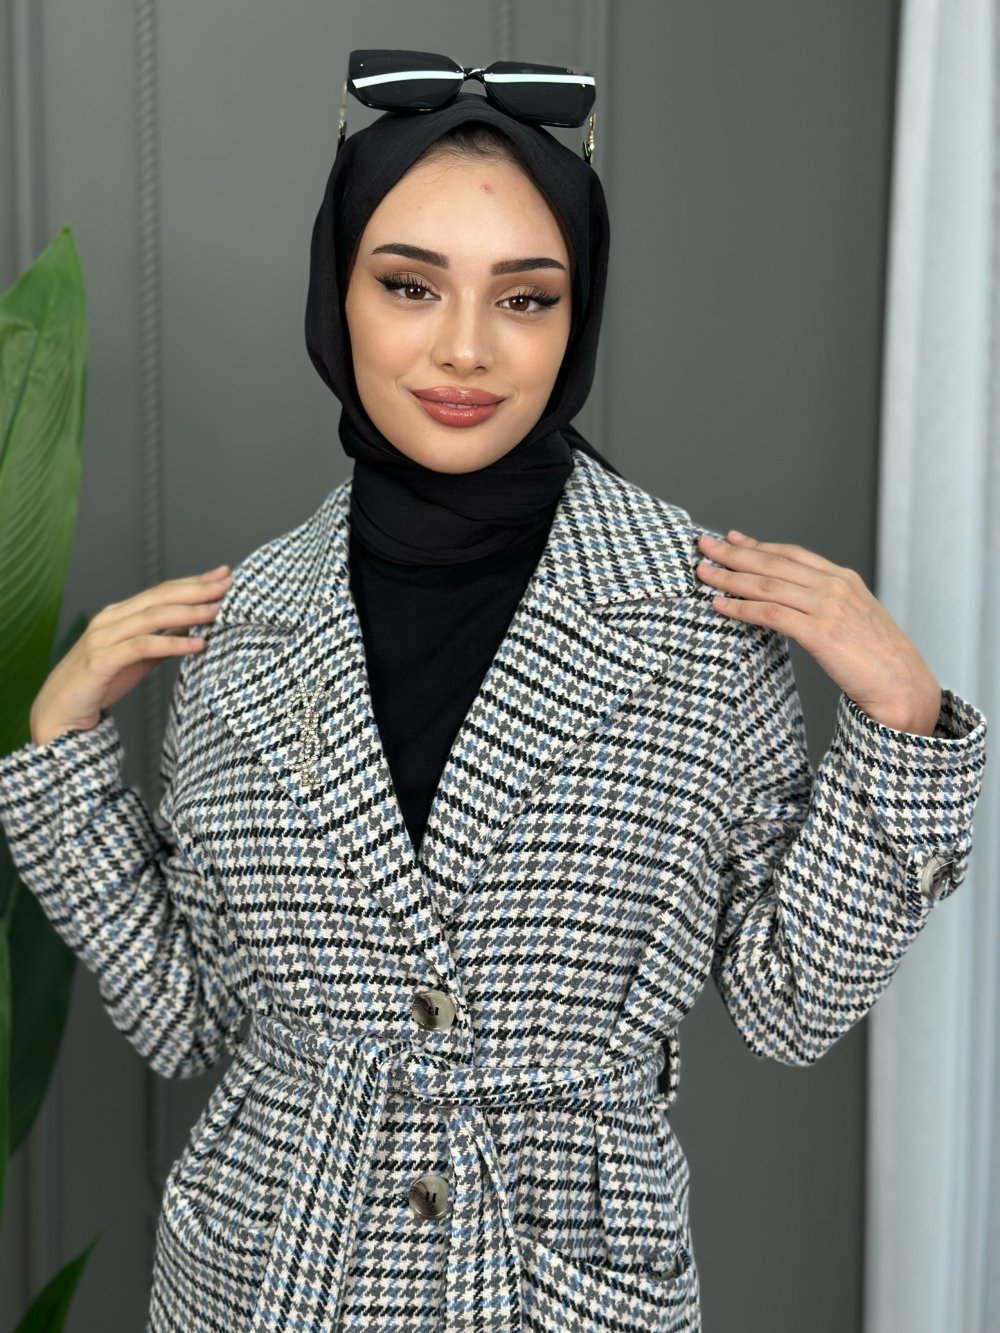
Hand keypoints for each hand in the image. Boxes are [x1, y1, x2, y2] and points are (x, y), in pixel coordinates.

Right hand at [28, 565, 233, 746]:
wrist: (59, 713)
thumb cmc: (99, 684)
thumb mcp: (138, 659)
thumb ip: (162, 642)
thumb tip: (194, 630)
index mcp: (120, 614)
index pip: (162, 591)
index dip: (194, 582)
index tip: (223, 574)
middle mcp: (111, 619)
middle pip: (161, 597)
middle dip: (197, 589)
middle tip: (228, 584)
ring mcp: (104, 637)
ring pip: (153, 616)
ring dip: (190, 612)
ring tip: (219, 611)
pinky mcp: (101, 660)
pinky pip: (142, 647)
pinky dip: (172, 644)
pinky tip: (197, 646)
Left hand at [695, 530, 942, 735]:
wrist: (904, 687)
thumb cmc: (878, 661)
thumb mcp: (854, 620)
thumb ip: (826, 606)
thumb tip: (794, 603)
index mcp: (844, 580)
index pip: (792, 555)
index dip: (758, 546)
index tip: (732, 538)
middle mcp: (835, 586)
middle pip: (774, 564)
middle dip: (734, 554)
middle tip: (704, 546)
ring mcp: (829, 607)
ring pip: (768, 585)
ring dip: (730, 578)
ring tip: (703, 574)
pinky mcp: (821, 632)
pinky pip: (771, 614)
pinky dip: (742, 607)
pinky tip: (720, 605)